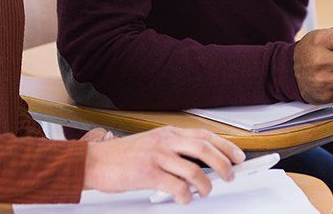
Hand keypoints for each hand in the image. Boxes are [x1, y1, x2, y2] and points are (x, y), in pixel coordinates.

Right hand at [83, 127, 244, 203]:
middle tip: (231, 175)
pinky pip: (176, 186)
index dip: (225, 145)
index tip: (238, 156)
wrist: (94, 161)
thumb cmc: (122, 156)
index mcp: (168, 133)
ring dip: (206, 184)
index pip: (205, 135)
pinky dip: (186, 195)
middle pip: (205, 149)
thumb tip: (199, 164)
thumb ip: (173, 150)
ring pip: (194, 169)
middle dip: (223, 163)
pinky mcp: (148, 173)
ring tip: (207, 191)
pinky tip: (185, 199)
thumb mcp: (151, 144)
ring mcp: (157, 156)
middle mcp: (165, 141)